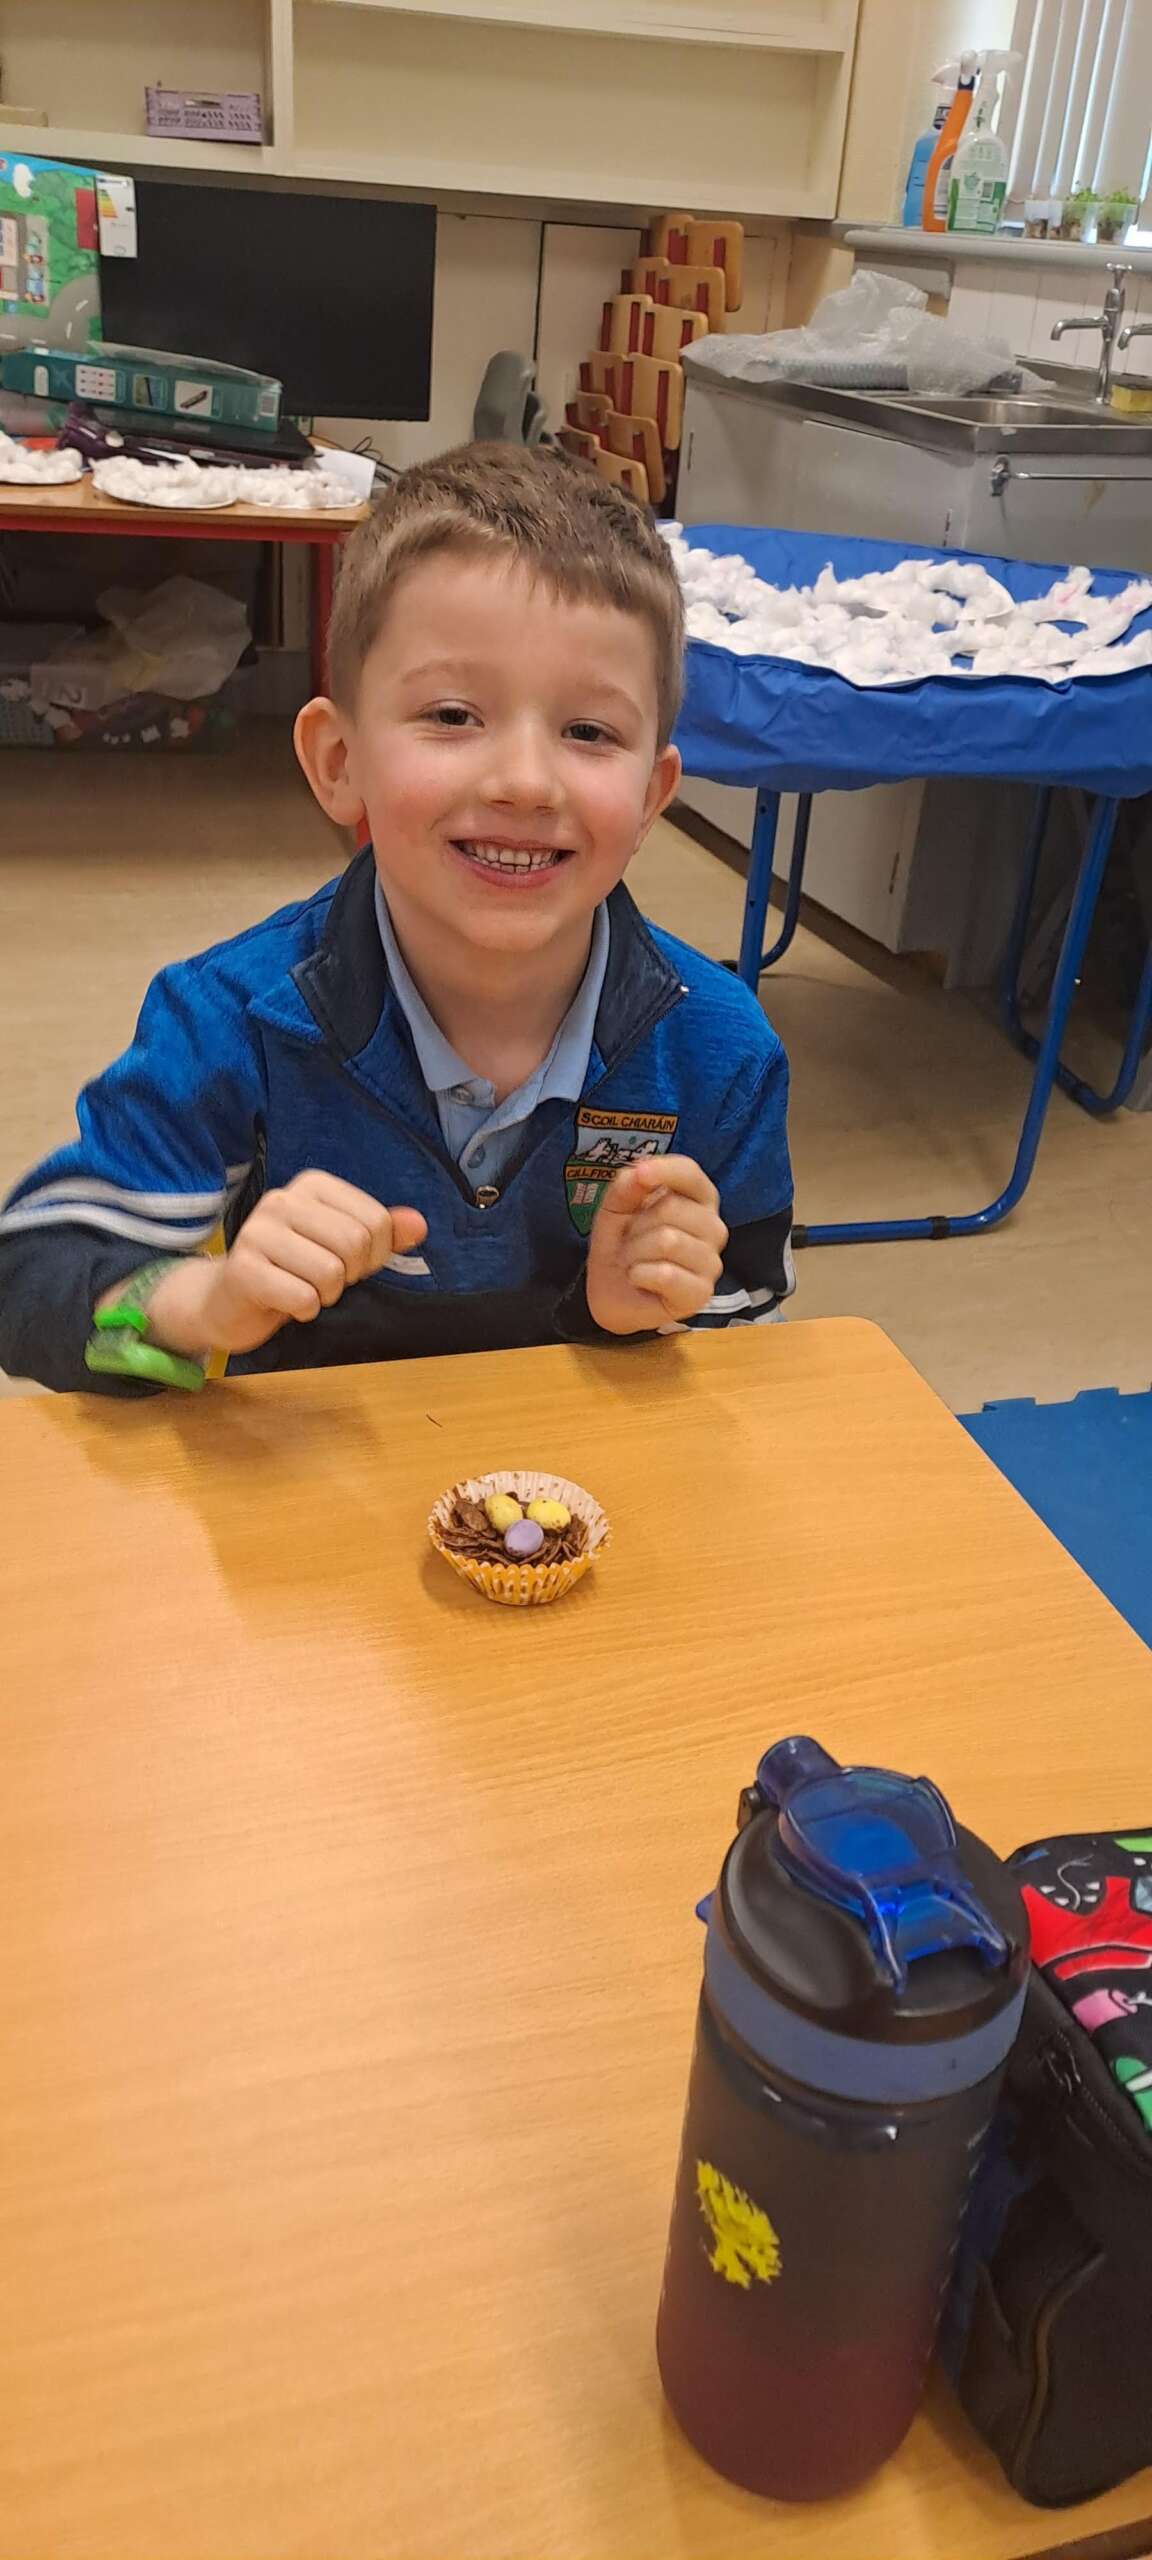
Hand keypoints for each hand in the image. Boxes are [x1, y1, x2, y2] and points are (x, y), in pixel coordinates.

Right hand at [143, 1173, 426, 1355]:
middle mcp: (282, 1199)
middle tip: (323, 1280)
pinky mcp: (243, 1268)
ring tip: (302, 1289)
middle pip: (355, 1244)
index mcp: (312, 1185)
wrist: (229, 1301)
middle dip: (349, 1275)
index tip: (348, 1263)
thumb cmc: (293, 1270)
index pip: (376, 1221)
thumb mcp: (343, 1249)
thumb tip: (419, 1224)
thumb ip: (383, 1235)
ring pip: (330, 1272)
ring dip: (325, 1295)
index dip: (374, 1256)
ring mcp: (257, 1231)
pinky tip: (284, 1303)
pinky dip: (304, 1311)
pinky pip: (302, 1297)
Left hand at [585, 1154, 726, 1334]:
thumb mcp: (615, 1210)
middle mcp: (713, 1227)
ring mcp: (711, 1262)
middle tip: (630, 1242)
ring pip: (667, 1241)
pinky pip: (666, 1274)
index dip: (665, 1170)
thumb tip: (639, 1172)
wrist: (612, 1294)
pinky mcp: (701, 1293)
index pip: (690, 1173)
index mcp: (698, 1200)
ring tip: (634, 1262)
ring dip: (635, 1253)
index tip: (640, 1174)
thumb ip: (626, 1187)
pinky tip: (641, 1280)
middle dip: (636, 1225)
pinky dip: (640, 1275)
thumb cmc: (622, 1246)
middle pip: (671, 1208)